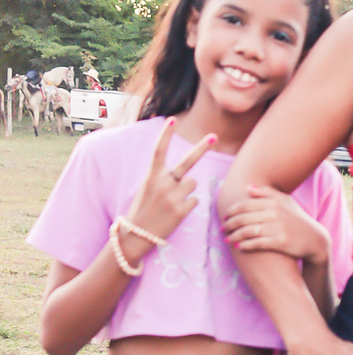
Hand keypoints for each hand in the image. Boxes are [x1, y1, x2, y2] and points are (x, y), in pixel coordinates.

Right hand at [121, 121, 215, 255]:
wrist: (136, 235)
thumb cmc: (143, 210)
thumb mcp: (148, 188)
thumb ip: (164, 178)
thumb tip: (189, 178)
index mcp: (152, 176)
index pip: (159, 150)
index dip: (166, 135)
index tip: (171, 119)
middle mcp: (163, 183)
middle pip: (187, 163)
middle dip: (202, 149)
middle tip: (214, 136)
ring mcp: (173, 197)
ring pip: (193, 184)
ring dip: (187, 191)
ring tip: (172, 202)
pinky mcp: (181, 211)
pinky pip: (194, 201)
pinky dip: (188, 205)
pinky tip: (175, 212)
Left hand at [222, 186, 329, 264]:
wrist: (315, 239)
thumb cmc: (298, 219)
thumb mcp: (286, 201)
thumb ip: (267, 193)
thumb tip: (249, 187)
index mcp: (273, 202)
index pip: (245, 205)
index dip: (231, 211)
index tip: (225, 216)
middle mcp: (274, 213)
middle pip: (243, 218)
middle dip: (229, 224)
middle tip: (223, 229)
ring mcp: (277, 228)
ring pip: (247, 231)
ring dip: (234, 236)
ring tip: (227, 239)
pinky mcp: (280, 242)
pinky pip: (257, 243)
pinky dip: (245, 245)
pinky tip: (239, 247)